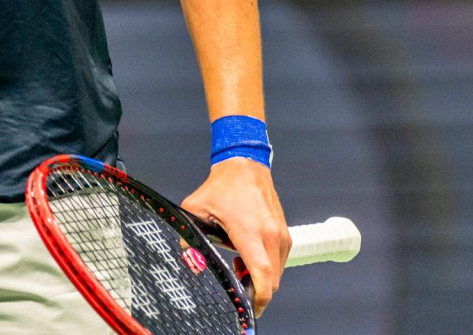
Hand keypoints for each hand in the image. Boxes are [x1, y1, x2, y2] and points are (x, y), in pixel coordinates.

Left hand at [182, 159, 288, 316]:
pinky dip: (267, 265)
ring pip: (277, 272)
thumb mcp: (195, 210)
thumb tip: (194, 264)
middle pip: (272, 280)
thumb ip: (189, 240)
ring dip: (262, 277)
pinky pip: (279, 259)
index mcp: (251, 232)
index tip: (251, 309)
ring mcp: (281, 233)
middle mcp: (271, 235)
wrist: (244, 164)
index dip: (259, 298)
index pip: (263, 276)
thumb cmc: (221, 186)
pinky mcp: (284, 231)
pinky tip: (247, 254)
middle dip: (257, 290)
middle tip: (237, 285)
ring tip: (238, 264)